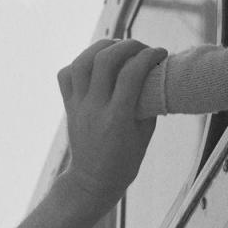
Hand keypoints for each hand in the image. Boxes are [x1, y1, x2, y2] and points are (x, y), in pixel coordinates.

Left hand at [57, 38, 167, 206]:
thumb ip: (148, 105)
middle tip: (142, 48)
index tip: (161, 53)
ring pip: (81, 62)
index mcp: (117, 118)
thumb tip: (154, 76)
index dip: (149, 56)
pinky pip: (66, 75)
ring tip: (118, 47)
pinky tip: (96, 64)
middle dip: (127, 45)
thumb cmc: (124, 162)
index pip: (131, 73)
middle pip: (105, 60)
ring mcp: (77, 107)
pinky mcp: (68, 107)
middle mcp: (94, 109)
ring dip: (101, 47)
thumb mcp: (145, 136)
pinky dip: (80, 62)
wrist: (92, 182)